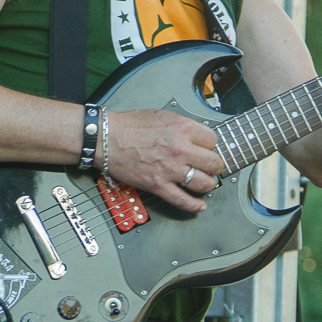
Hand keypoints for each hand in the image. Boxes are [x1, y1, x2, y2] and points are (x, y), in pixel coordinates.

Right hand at [105, 108, 223, 212]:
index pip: (213, 140)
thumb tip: (196, 137)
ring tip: (204, 183)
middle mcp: (180, 149)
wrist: (107, 138)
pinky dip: (194, 206)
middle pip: (213, 163)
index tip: (207, 149)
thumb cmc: (130, 125)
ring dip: (207, 184)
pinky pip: (182, 200)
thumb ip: (182, 127)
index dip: (210, 146)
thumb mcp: (163, 116)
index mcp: (182, 129)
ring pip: (204, 183)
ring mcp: (170, 169)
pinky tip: (199, 206)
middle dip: (214, 166)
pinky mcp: (158, 185)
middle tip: (211, 167)